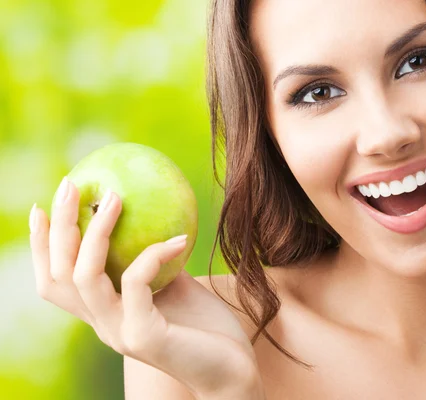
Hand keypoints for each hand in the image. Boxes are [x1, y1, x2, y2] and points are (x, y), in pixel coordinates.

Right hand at [29, 178, 262, 397]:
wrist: (232, 371)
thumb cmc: (206, 328)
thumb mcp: (175, 285)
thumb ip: (153, 261)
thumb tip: (151, 216)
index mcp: (104, 314)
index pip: (56, 281)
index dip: (41, 245)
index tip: (43, 206)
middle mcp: (102, 325)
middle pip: (59, 273)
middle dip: (59, 225)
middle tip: (71, 185)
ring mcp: (119, 333)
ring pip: (85, 276)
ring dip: (97, 231)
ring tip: (115, 196)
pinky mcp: (143, 337)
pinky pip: (137, 282)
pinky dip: (153, 253)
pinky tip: (179, 238)